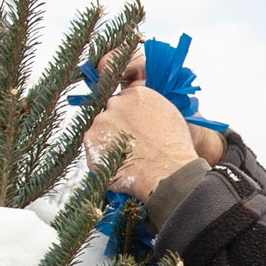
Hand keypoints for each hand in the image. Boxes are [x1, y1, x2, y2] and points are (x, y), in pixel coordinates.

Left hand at [84, 85, 218, 199]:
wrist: (168, 172)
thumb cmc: (174, 147)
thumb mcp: (168, 114)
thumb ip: (149, 106)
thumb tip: (139, 110)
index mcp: (135, 94)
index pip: (125, 99)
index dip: (130, 115)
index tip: (135, 127)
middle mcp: (115, 104)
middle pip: (111, 113)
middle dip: (118, 126)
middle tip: (132, 143)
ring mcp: (100, 124)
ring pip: (100, 131)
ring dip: (109, 141)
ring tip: (127, 156)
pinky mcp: (91, 144)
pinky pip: (95, 149)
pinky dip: (104, 157)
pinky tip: (120, 164)